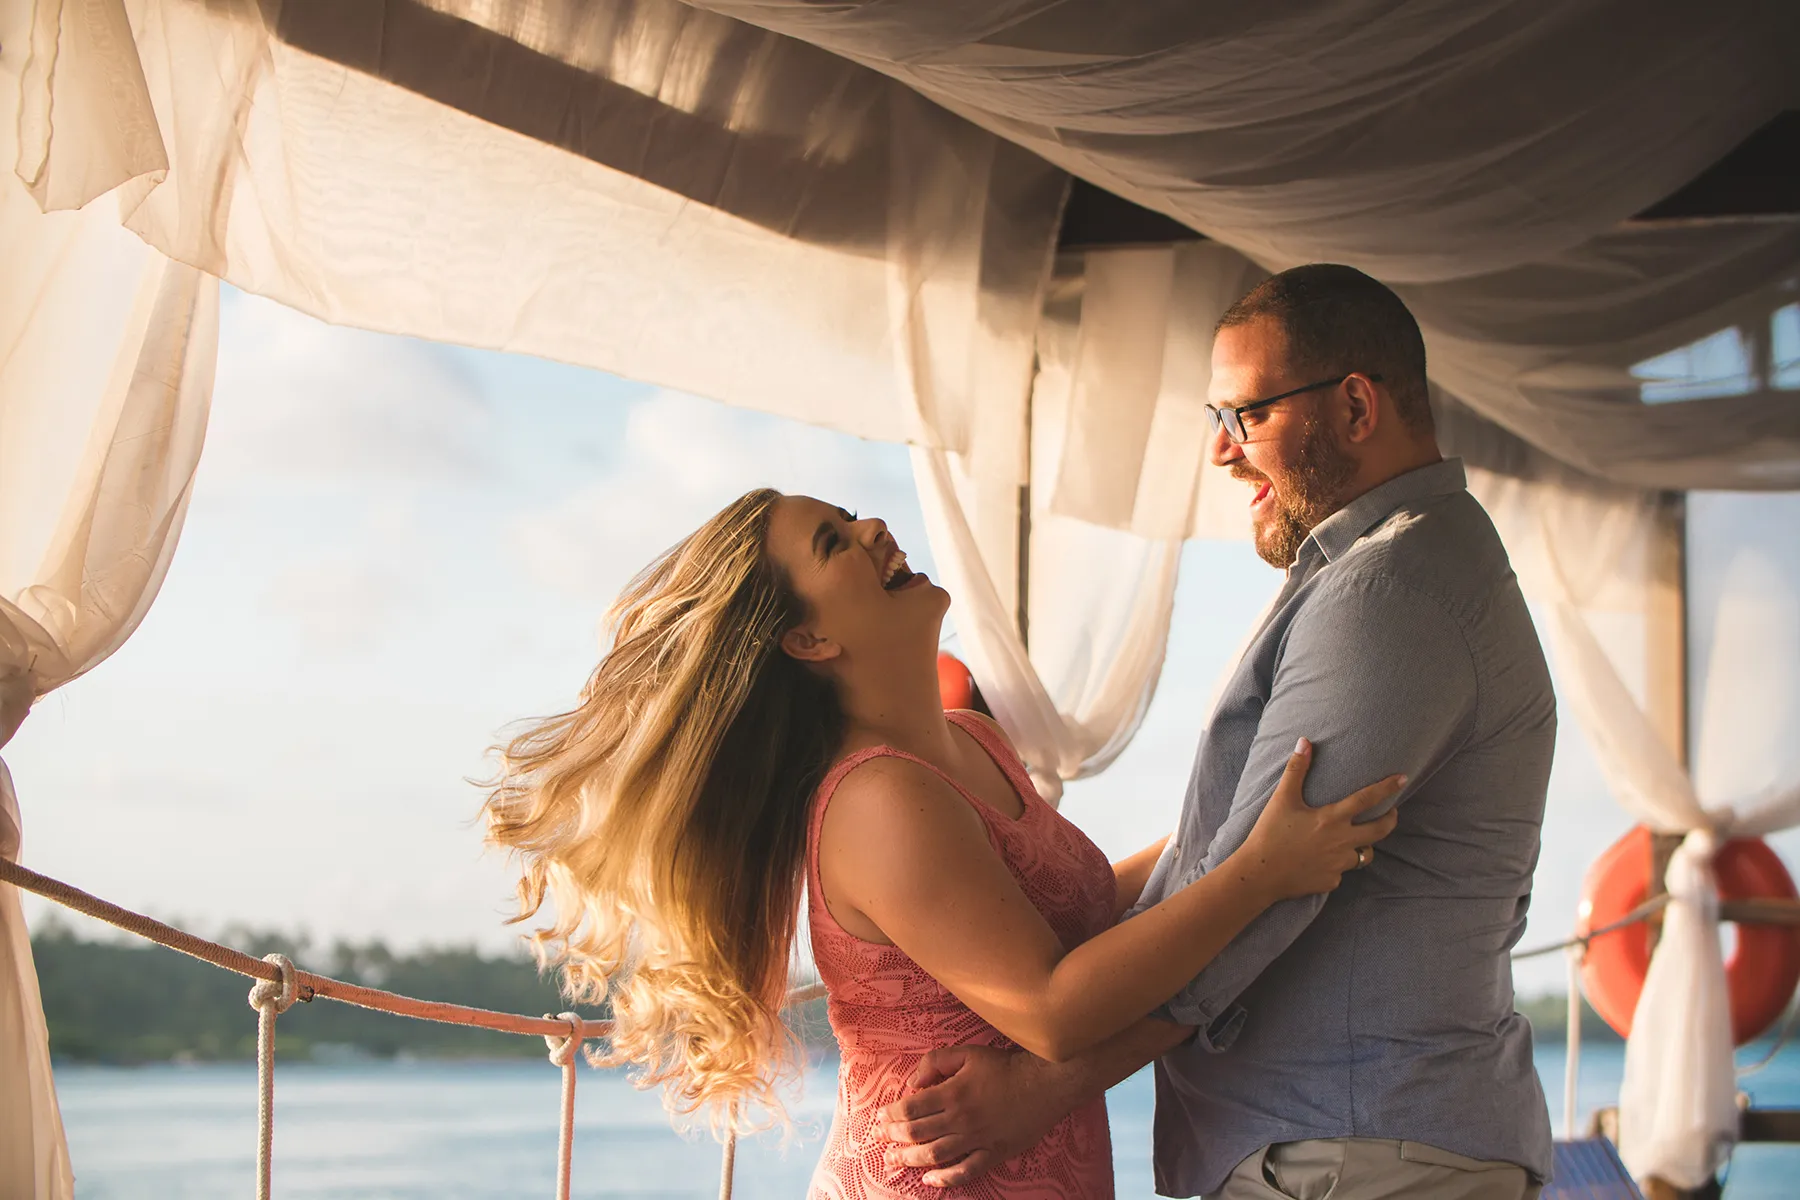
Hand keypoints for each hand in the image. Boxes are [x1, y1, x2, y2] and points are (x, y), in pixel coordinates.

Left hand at [878, 1044, 1071, 1187]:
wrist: (1044, 1084)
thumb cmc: (1005, 1066)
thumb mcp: (968, 1053)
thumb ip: (936, 1062)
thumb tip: (914, 1081)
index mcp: (952, 1093)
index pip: (910, 1108)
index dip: (891, 1114)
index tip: (881, 1117)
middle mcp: (960, 1119)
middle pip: (917, 1133)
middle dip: (893, 1137)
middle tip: (880, 1140)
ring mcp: (977, 1139)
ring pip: (935, 1154)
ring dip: (910, 1159)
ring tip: (893, 1161)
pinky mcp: (994, 1153)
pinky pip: (966, 1171)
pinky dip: (946, 1178)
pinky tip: (930, 1180)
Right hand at [1237, 738, 1403, 900]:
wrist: (1259, 875)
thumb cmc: (1269, 833)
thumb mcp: (1282, 799)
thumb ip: (1296, 770)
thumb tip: (1304, 741)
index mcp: (1332, 818)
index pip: (1368, 799)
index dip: (1387, 787)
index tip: (1403, 779)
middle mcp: (1342, 841)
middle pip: (1380, 830)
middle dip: (1390, 820)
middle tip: (1392, 813)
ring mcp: (1339, 864)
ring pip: (1365, 854)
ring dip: (1364, 845)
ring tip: (1357, 839)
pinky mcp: (1331, 881)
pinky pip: (1342, 872)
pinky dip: (1338, 864)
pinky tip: (1324, 861)